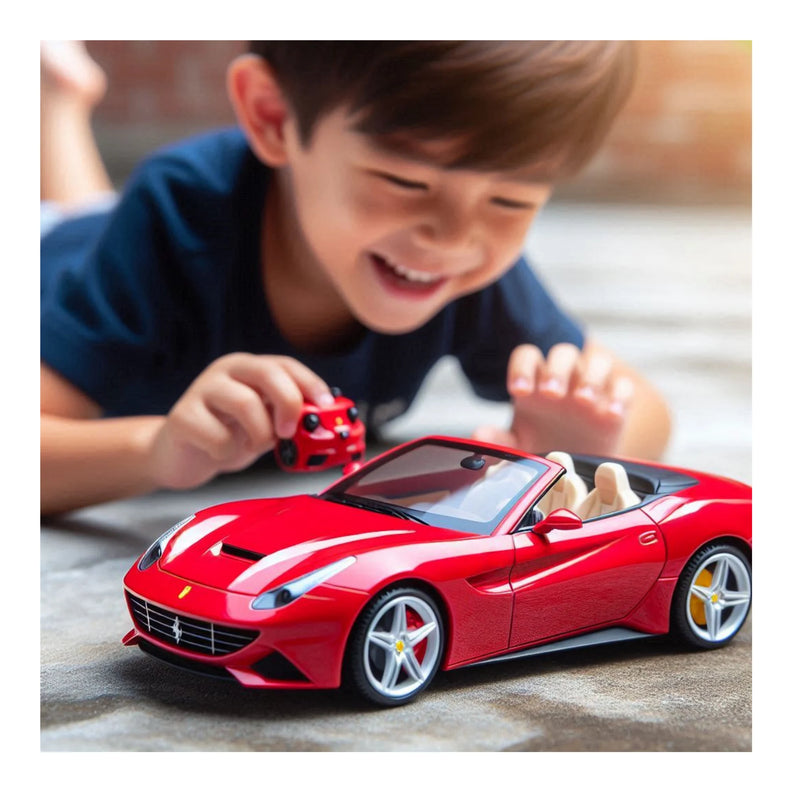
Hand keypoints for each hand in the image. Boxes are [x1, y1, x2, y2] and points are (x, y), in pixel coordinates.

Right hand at [148, 353, 333, 489]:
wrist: (180, 455)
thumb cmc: (227, 434)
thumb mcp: (265, 422)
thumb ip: (287, 415)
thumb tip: (322, 420)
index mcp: (249, 369)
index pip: (285, 364)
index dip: (310, 383)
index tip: (326, 404)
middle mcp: (226, 372)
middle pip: (267, 373)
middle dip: (288, 403)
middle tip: (288, 432)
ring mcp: (202, 390)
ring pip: (245, 403)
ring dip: (258, 434)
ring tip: (251, 445)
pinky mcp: (182, 416)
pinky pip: (218, 436)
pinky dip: (228, 452)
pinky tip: (220, 451)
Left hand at [473, 343, 634, 455]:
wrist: (578, 467)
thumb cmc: (544, 446)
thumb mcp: (519, 446)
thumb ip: (499, 441)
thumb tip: (478, 436)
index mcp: (536, 382)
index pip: (528, 357)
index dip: (523, 368)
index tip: (518, 391)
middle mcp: (565, 378)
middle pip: (563, 353)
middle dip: (557, 370)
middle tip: (551, 394)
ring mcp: (593, 388)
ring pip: (598, 362)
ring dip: (591, 377)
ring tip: (582, 401)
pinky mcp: (618, 403)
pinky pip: (623, 386)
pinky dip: (619, 396)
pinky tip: (610, 414)